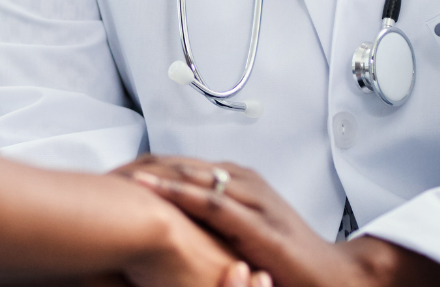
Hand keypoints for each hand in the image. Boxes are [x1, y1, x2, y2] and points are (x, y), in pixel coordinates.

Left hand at [119, 157, 439, 286]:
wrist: (332, 278)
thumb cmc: (287, 259)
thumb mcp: (241, 233)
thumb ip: (212, 221)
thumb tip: (171, 221)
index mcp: (240, 182)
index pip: (183, 165)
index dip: (147, 165)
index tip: (113, 170)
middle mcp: (245, 183)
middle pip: (183, 164)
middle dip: (144, 165)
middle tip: (107, 170)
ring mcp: (253, 200)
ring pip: (194, 175)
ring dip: (155, 172)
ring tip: (119, 172)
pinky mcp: (258, 224)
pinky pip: (213, 202)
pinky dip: (180, 192)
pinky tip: (154, 188)